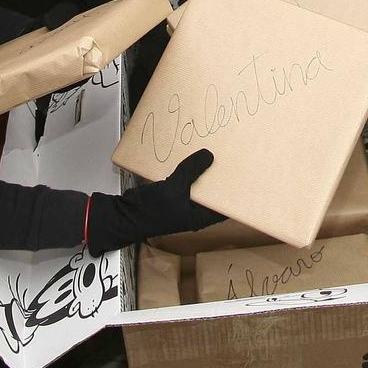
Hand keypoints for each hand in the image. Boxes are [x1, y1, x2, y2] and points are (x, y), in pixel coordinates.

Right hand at [88, 149, 222, 250]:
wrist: (123, 215)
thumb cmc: (149, 211)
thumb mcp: (173, 189)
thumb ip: (191, 171)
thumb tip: (209, 155)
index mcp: (200, 217)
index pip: (224, 206)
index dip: (235, 193)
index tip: (245, 174)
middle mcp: (194, 211)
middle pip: (212, 192)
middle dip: (220, 177)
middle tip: (232, 156)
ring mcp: (183, 202)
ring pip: (199, 185)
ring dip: (203, 171)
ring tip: (215, 151)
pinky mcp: (172, 194)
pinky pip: (185, 180)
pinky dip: (189, 169)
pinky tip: (192, 154)